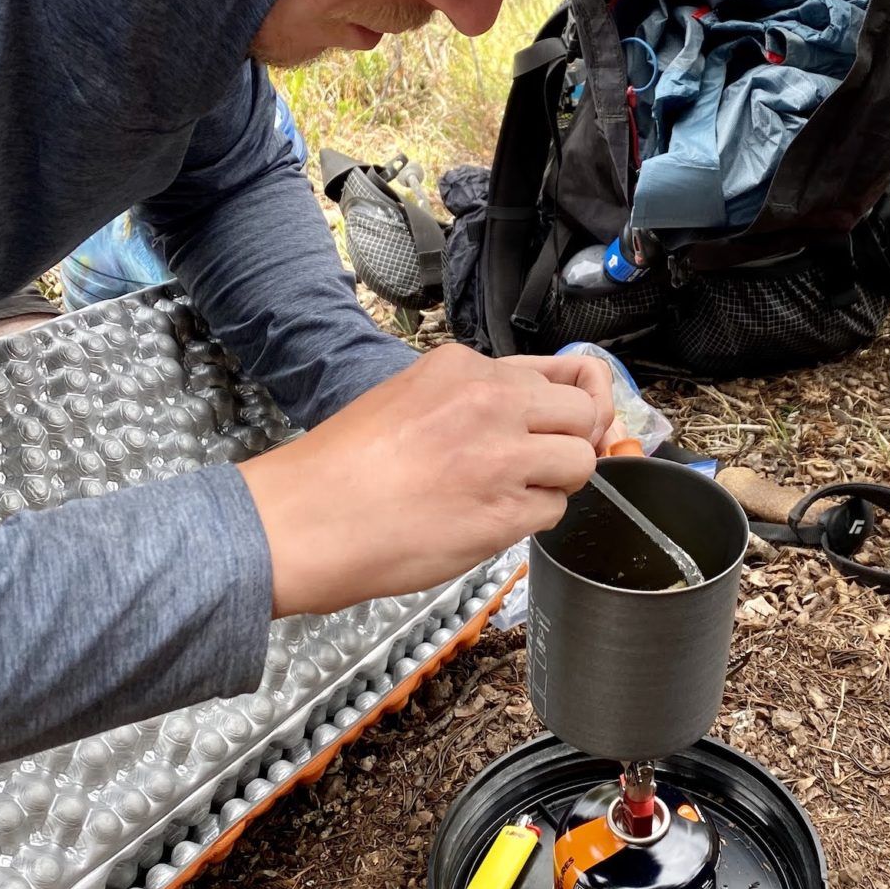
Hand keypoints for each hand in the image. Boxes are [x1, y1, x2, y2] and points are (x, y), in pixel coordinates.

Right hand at [237, 343, 608, 617]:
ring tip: (510, 495)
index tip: (573, 418)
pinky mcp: (504, 512)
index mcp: (463, 367)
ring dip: (556, 483)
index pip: (558, 370)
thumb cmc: (340, 468)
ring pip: (580, 462)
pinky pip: (554, 510)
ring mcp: (502, 457)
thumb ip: (468, 396)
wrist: (306, 519)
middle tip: (548, 463)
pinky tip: (489, 520)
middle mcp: (491, 402)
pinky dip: (532, 520)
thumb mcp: (407, 396)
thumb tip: (525, 412)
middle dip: (574, 439)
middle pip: (583, 412)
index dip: (574, 400)